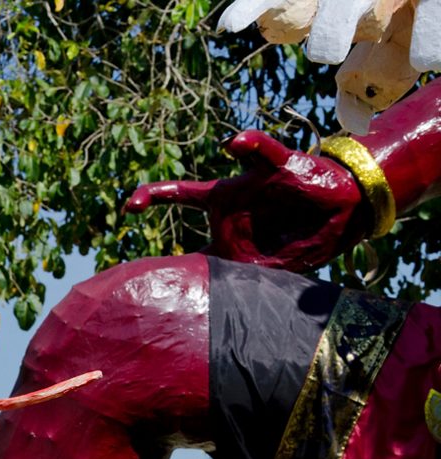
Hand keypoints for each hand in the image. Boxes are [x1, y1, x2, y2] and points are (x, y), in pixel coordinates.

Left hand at [125, 130, 371, 272]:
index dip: (155, 204)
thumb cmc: (298, 237)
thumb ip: (237, 279)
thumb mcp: (266, 266)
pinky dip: (250, 146)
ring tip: (224, 172)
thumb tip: (211, 299)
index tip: (127, 207)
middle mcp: (231, 199)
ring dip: (214, 182)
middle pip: (189, 197)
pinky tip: (235, 144)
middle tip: (132, 205)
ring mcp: (253, 183)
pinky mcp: (280, 166)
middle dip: (161, 196)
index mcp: (224, 220)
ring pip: (227, 178)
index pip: (182, 213)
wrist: (344, 211)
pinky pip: (263, 153)